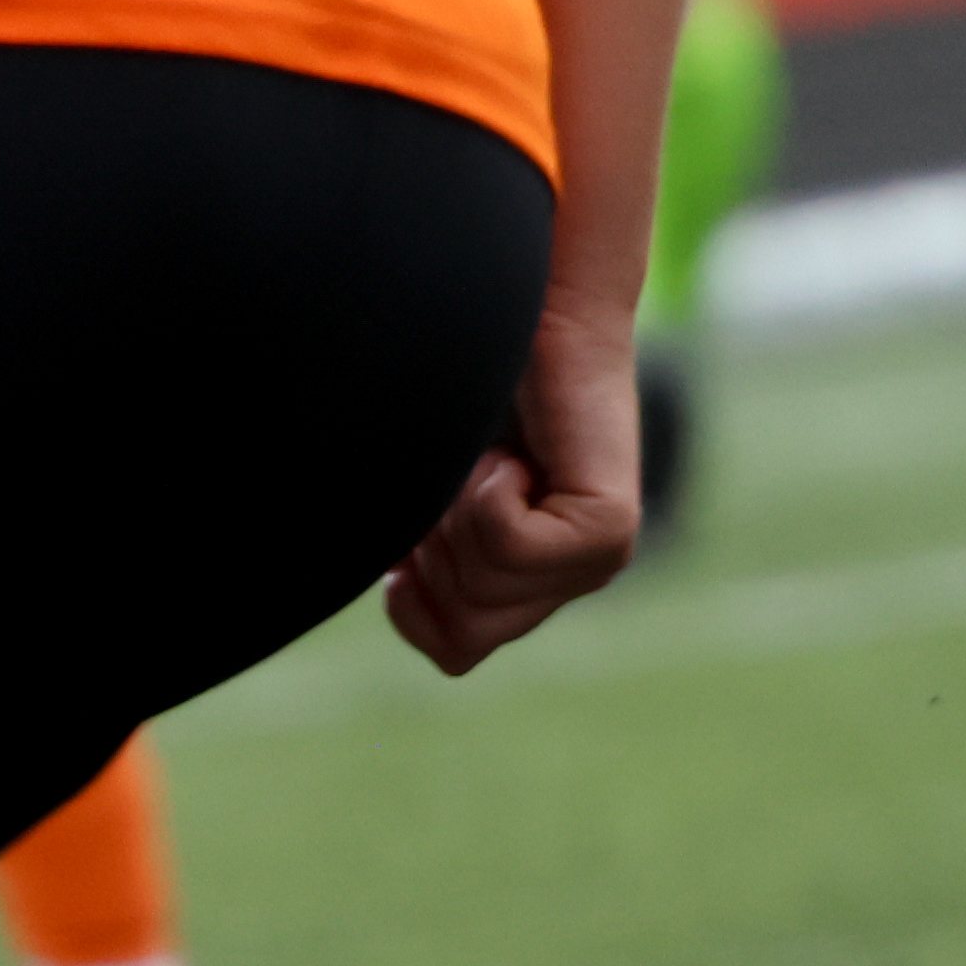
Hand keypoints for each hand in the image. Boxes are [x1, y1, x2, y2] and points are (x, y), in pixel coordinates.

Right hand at [386, 291, 643, 674]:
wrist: (520, 315)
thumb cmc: (456, 398)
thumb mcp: (415, 503)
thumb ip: (406, 565)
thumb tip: (356, 593)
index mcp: (526, 588)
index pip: (455, 650)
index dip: (416, 594)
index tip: (428, 525)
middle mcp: (570, 583)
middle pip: (465, 633)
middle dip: (435, 556)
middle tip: (466, 480)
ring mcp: (598, 561)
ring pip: (483, 594)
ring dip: (458, 519)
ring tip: (491, 460)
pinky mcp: (610, 531)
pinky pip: (510, 549)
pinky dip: (488, 496)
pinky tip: (517, 454)